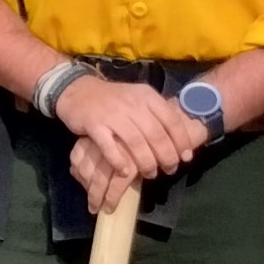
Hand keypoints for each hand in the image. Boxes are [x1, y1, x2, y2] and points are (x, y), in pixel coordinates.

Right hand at [57, 75, 196, 201]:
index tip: (186, 157)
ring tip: (150, 174)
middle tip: (170, 169)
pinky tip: (125, 172)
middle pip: (156, 135)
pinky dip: (119, 161)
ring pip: (136, 143)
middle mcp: (132, 103)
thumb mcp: (138, 98)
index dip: (181, 141)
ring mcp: (112, 114)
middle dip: (166, 156)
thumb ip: (156, 114)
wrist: (77, 89)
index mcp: (146, 96)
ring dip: (146, 162)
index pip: (171, 120)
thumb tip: (179, 137)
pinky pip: (109, 147)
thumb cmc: (113, 99)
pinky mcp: (94, 124)